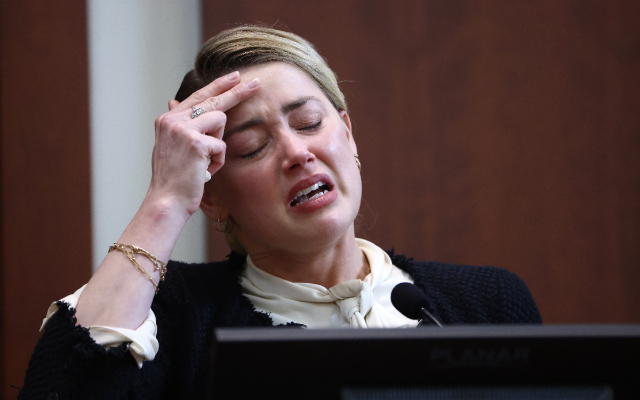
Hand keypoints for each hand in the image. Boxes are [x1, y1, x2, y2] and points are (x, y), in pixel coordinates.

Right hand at [148, 71, 259, 215]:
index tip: (235, 77)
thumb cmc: (173, 178)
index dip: (218, 86)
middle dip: (237, 91)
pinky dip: (217, 161)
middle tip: (256, 82)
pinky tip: (203, 171)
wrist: (167, 201)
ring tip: (204, 162)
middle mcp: (172, 120)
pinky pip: (222, 145)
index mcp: (167, 120)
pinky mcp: (196, 143)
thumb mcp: (171, 146)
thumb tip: (173, 101)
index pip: (198, 96)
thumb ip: (177, 124)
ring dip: (218, 144)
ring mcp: (183, 130)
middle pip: (213, 99)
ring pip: (220, 121)